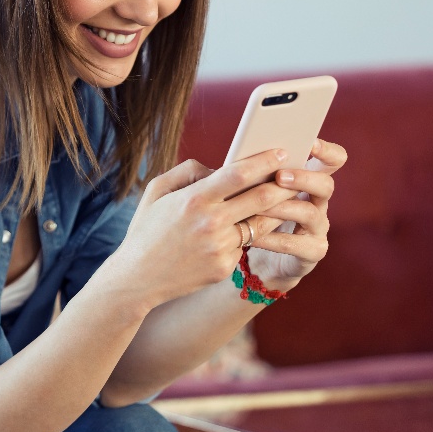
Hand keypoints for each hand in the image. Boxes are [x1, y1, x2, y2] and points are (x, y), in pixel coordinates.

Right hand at [107, 148, 298, 306]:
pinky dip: (246, 236)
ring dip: (274, 211)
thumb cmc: (146, 230)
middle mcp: (210, 223)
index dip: (265, 161)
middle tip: (295, 175)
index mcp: (193, 199)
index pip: (239, 174)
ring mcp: (219, 248)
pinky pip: (244, 245)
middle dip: (283, 184)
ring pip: (260, 224)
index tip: (283, 152)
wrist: (136, 279)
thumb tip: (219, 168)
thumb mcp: (157, 191)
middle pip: (262, 198)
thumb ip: (189, 171)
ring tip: (281, 200)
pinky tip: (242, 232)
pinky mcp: (224, 268)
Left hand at [242, 138, 347, 289]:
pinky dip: (274, 239)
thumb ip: (253, 175)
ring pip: (310, 213)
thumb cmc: (254, 216)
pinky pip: (296, 245)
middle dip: (304, 178)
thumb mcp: (254, 192)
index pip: (333, 161)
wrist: (259, 262)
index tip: (310, 143)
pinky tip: (254, 236)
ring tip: (259, 207)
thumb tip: (232, 159)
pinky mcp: (312, 252)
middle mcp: (319, 202)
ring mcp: (318, 228)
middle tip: (280, 176)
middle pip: (326, 185)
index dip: (327, 151)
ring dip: (284, 207)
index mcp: (309, 181)